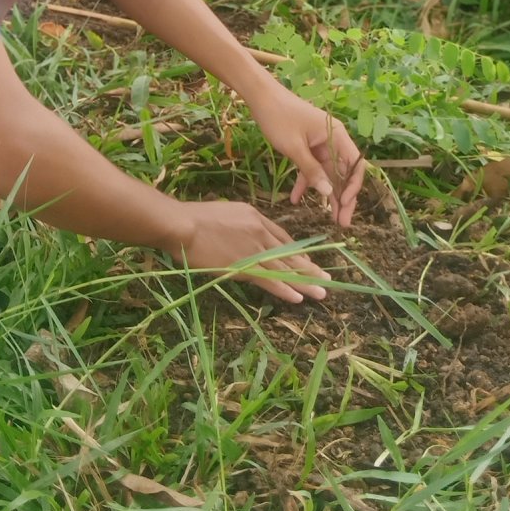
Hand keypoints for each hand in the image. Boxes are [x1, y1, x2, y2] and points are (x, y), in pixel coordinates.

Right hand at [170, 199, 330, 303]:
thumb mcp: (224, 213)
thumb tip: (242, 238)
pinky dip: (285, 289)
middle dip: (309, 268)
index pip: (282, 237)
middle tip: (326, 278)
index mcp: (255, 216)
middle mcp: (260, 231)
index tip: (306, 262)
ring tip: (321, 292)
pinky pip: (270, 280)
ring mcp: (254, 249)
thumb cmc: (194, 218)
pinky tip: (299, 297)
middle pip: (289, 254)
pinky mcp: (244, 266)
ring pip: (285, 269)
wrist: (183, 225)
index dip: (296, 253)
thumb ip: (239, 226)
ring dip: (305, 282)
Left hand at [249, 85, 363, 226]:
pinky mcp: (307, 145)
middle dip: (343, 197)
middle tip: (342, 222)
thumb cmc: (278, 117)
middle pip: (343, 172)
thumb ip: (312, 170)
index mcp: (336, 134)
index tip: (345, 204)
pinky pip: (311, 167)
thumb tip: (329, 192)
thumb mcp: (294, 147)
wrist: (260, 96)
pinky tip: (295, 199)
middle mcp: (332, 139)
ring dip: (326, 193)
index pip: (355, 164)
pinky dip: (305, 181)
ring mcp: (320, 142)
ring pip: (327, 172)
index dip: (353, 186)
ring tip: (328, 218)